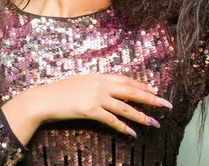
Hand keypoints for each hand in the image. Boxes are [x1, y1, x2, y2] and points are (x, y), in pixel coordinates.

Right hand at [3, 73, 171, 141]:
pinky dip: (123, 127)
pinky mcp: (90, 110)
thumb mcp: (80, 81)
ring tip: (154, 122)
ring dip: (141, 116)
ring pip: (125, 107)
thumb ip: (96, 84)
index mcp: (99, 76)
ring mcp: (96, 97)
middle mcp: (101, 84)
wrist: (43, 99)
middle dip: (150, 98)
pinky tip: (132, 133)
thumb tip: (108, 89)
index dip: (141, 85)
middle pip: (131, 91)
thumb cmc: (59, 91)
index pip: (126, 80)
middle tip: (165, 104)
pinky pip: (111, 120)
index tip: (154, 90)